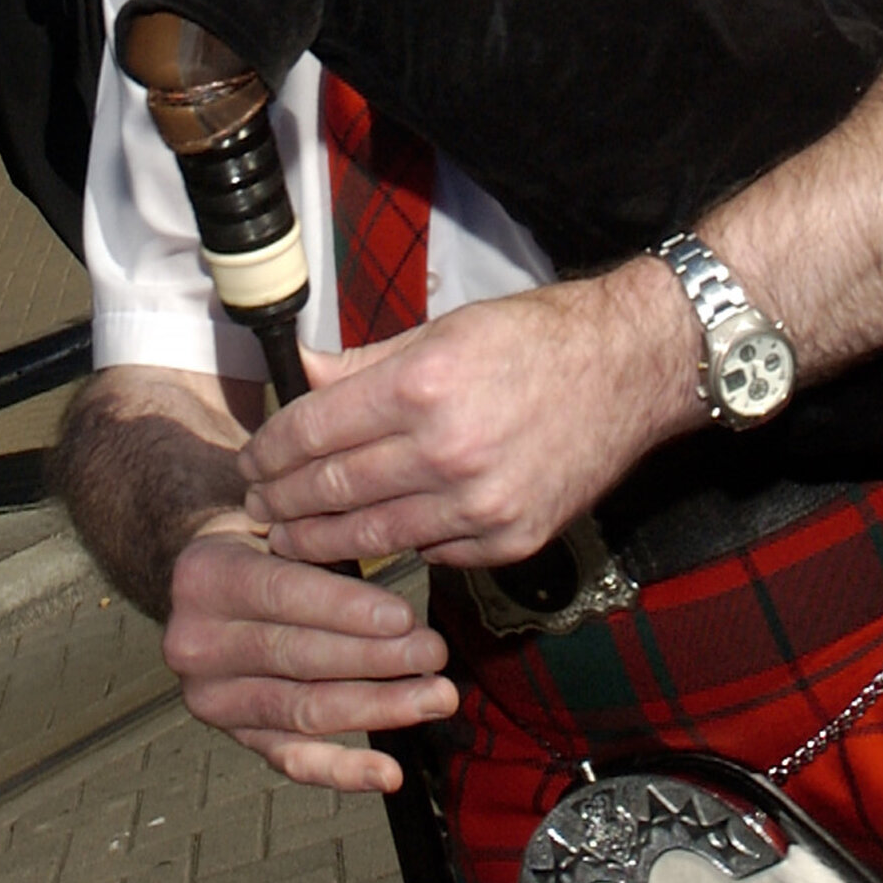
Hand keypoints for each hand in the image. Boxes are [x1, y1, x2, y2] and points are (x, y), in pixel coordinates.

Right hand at [157, 525, 455, 792]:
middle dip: (376, 658)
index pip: (282, 595)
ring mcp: (214, 697)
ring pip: (303, 710)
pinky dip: (343, 771)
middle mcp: (196, 644)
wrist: (207, 584)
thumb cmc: (262, 543)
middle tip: (434, 654)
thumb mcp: (279, 520)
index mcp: (204, 578)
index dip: (346, 610)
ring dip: (377, 708)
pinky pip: (292, 759)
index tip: (405, 618)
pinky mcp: (236, 734)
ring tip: (436, 697)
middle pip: (298, 657)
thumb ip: (320, 536)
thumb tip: (396, 541)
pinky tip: (389, 773)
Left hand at [243, 265, 693, 571]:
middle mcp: (447, 451)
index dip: (270, 451)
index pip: (313, 431)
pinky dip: (394, 549)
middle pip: (333, 489)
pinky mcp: (510, 540)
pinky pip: (431, 553)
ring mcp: (481, 504)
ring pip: (372, 537)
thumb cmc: (536, 340)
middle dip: (282, 502)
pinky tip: (368, 541)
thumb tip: (301, 375)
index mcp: (421, 386)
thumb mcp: (444, 329)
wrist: (631, 371)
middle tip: (256, 506)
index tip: (251, 460)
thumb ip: (364, 364)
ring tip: (290, 538)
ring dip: (320, 540)